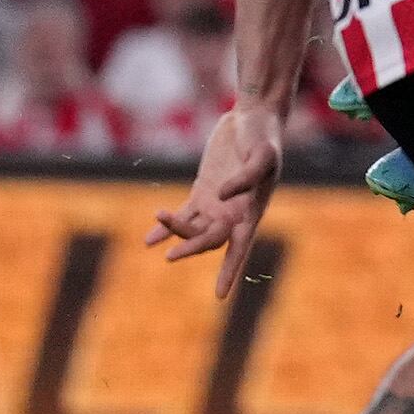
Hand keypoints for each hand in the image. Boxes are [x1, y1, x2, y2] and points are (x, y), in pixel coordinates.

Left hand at [144, 105, 284, 300]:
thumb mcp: (263, 155)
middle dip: (192, 248)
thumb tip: (222, 197)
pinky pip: (182, 216)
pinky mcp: (203, 192)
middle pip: (209, 241)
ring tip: (159, 216)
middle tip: (171, 255)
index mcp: (252, 211)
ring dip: (174, 231)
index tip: (219, 295)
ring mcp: (217, 204)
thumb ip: (246, 177)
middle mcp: (234, 214)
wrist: (254, 118)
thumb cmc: (265, 138)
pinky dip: (164, 228)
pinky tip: (149, 240)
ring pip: (192, 229)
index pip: (239, 248)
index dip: (229, 271)